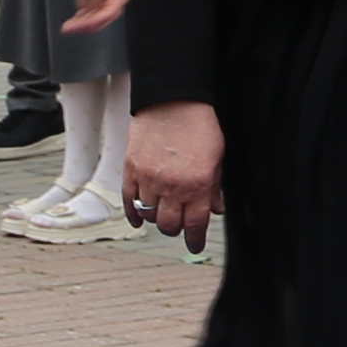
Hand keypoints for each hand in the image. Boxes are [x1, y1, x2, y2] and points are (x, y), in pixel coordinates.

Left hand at [41, 0, 128, 31]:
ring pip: (98, 9)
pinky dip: (81, 16)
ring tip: (69, 28)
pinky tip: (71, 22)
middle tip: (76, 28)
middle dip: (96, 20)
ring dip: (87, 21)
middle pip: (110, 5)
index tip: (93, 20)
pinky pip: (88, 6)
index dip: (110, 10)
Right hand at [123, 99, 223, 245]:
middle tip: (178, 224)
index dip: (195, 240)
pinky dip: (134, 213)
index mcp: (199, 185)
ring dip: (156, 217)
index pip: (195, 225)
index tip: (194, 245)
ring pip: (149, 215)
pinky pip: (129, 202)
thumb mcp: (217, 158)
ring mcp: (150, 179)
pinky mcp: (131, 170)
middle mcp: (173, 187)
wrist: (173, 101)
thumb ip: (215, 187)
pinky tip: (139, 218)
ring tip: (162, 211)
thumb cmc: (199, 126)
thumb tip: (216, 209)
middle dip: (175, 229)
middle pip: (169, 225)